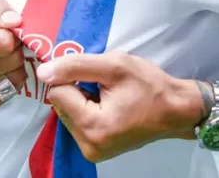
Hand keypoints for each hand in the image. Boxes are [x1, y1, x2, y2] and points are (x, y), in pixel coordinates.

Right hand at [0, 0, 28, 114]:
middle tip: (3, 43)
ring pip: (17, 78)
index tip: (3, 31)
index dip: (10, 33)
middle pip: (13, 60)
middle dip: (15, 49)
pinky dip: (10, 80)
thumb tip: (16, 21)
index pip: (5, 42)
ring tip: (0, 57)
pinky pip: (12, 92)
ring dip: (15, 65)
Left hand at [37, 51, 203, 162]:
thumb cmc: (150, 86)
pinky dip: (87, 111)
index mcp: (93, 126)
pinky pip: (77, 123)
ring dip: (82, 100)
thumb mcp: (114, 65)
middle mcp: (88, 145)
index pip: (56, 93)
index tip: (98, 77)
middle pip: (60, 105)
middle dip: (78, 90)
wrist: (176, 110)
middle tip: (106, 87)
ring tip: (109, 97)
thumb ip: (75, 66)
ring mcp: (92, 152)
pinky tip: (108, 107)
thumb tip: (42, 73)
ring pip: (66, 113)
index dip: (74, 77)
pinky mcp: (96, 152)